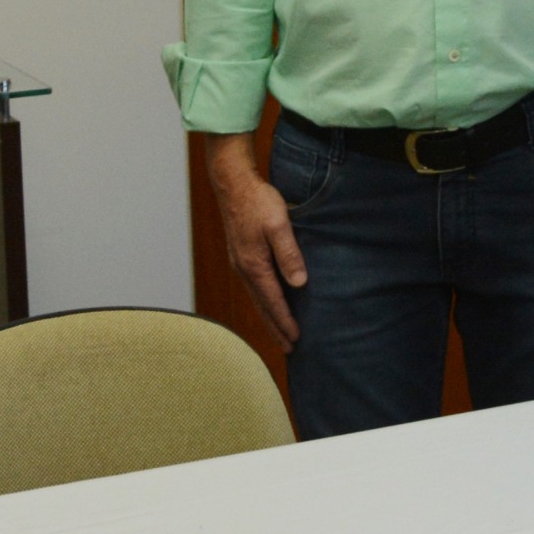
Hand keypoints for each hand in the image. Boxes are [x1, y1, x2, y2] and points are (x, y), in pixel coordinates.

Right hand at [201, 134, 305, 348]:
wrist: (234, 184)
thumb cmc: (259, 201)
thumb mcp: (279, 225)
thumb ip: (289, 254)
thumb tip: (299, 283)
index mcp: (255, 266)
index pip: (273, 302)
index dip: (286, 322)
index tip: (297, 339)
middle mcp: (244, 270)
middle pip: (262, 307)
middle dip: (276, 328)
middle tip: (289, 348)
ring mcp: (240, 264)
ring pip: (257, 299)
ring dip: (269, 317)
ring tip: (280, 333)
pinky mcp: (241, 256)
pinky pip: (253, 287)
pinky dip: (263, 302)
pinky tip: (269, 303)